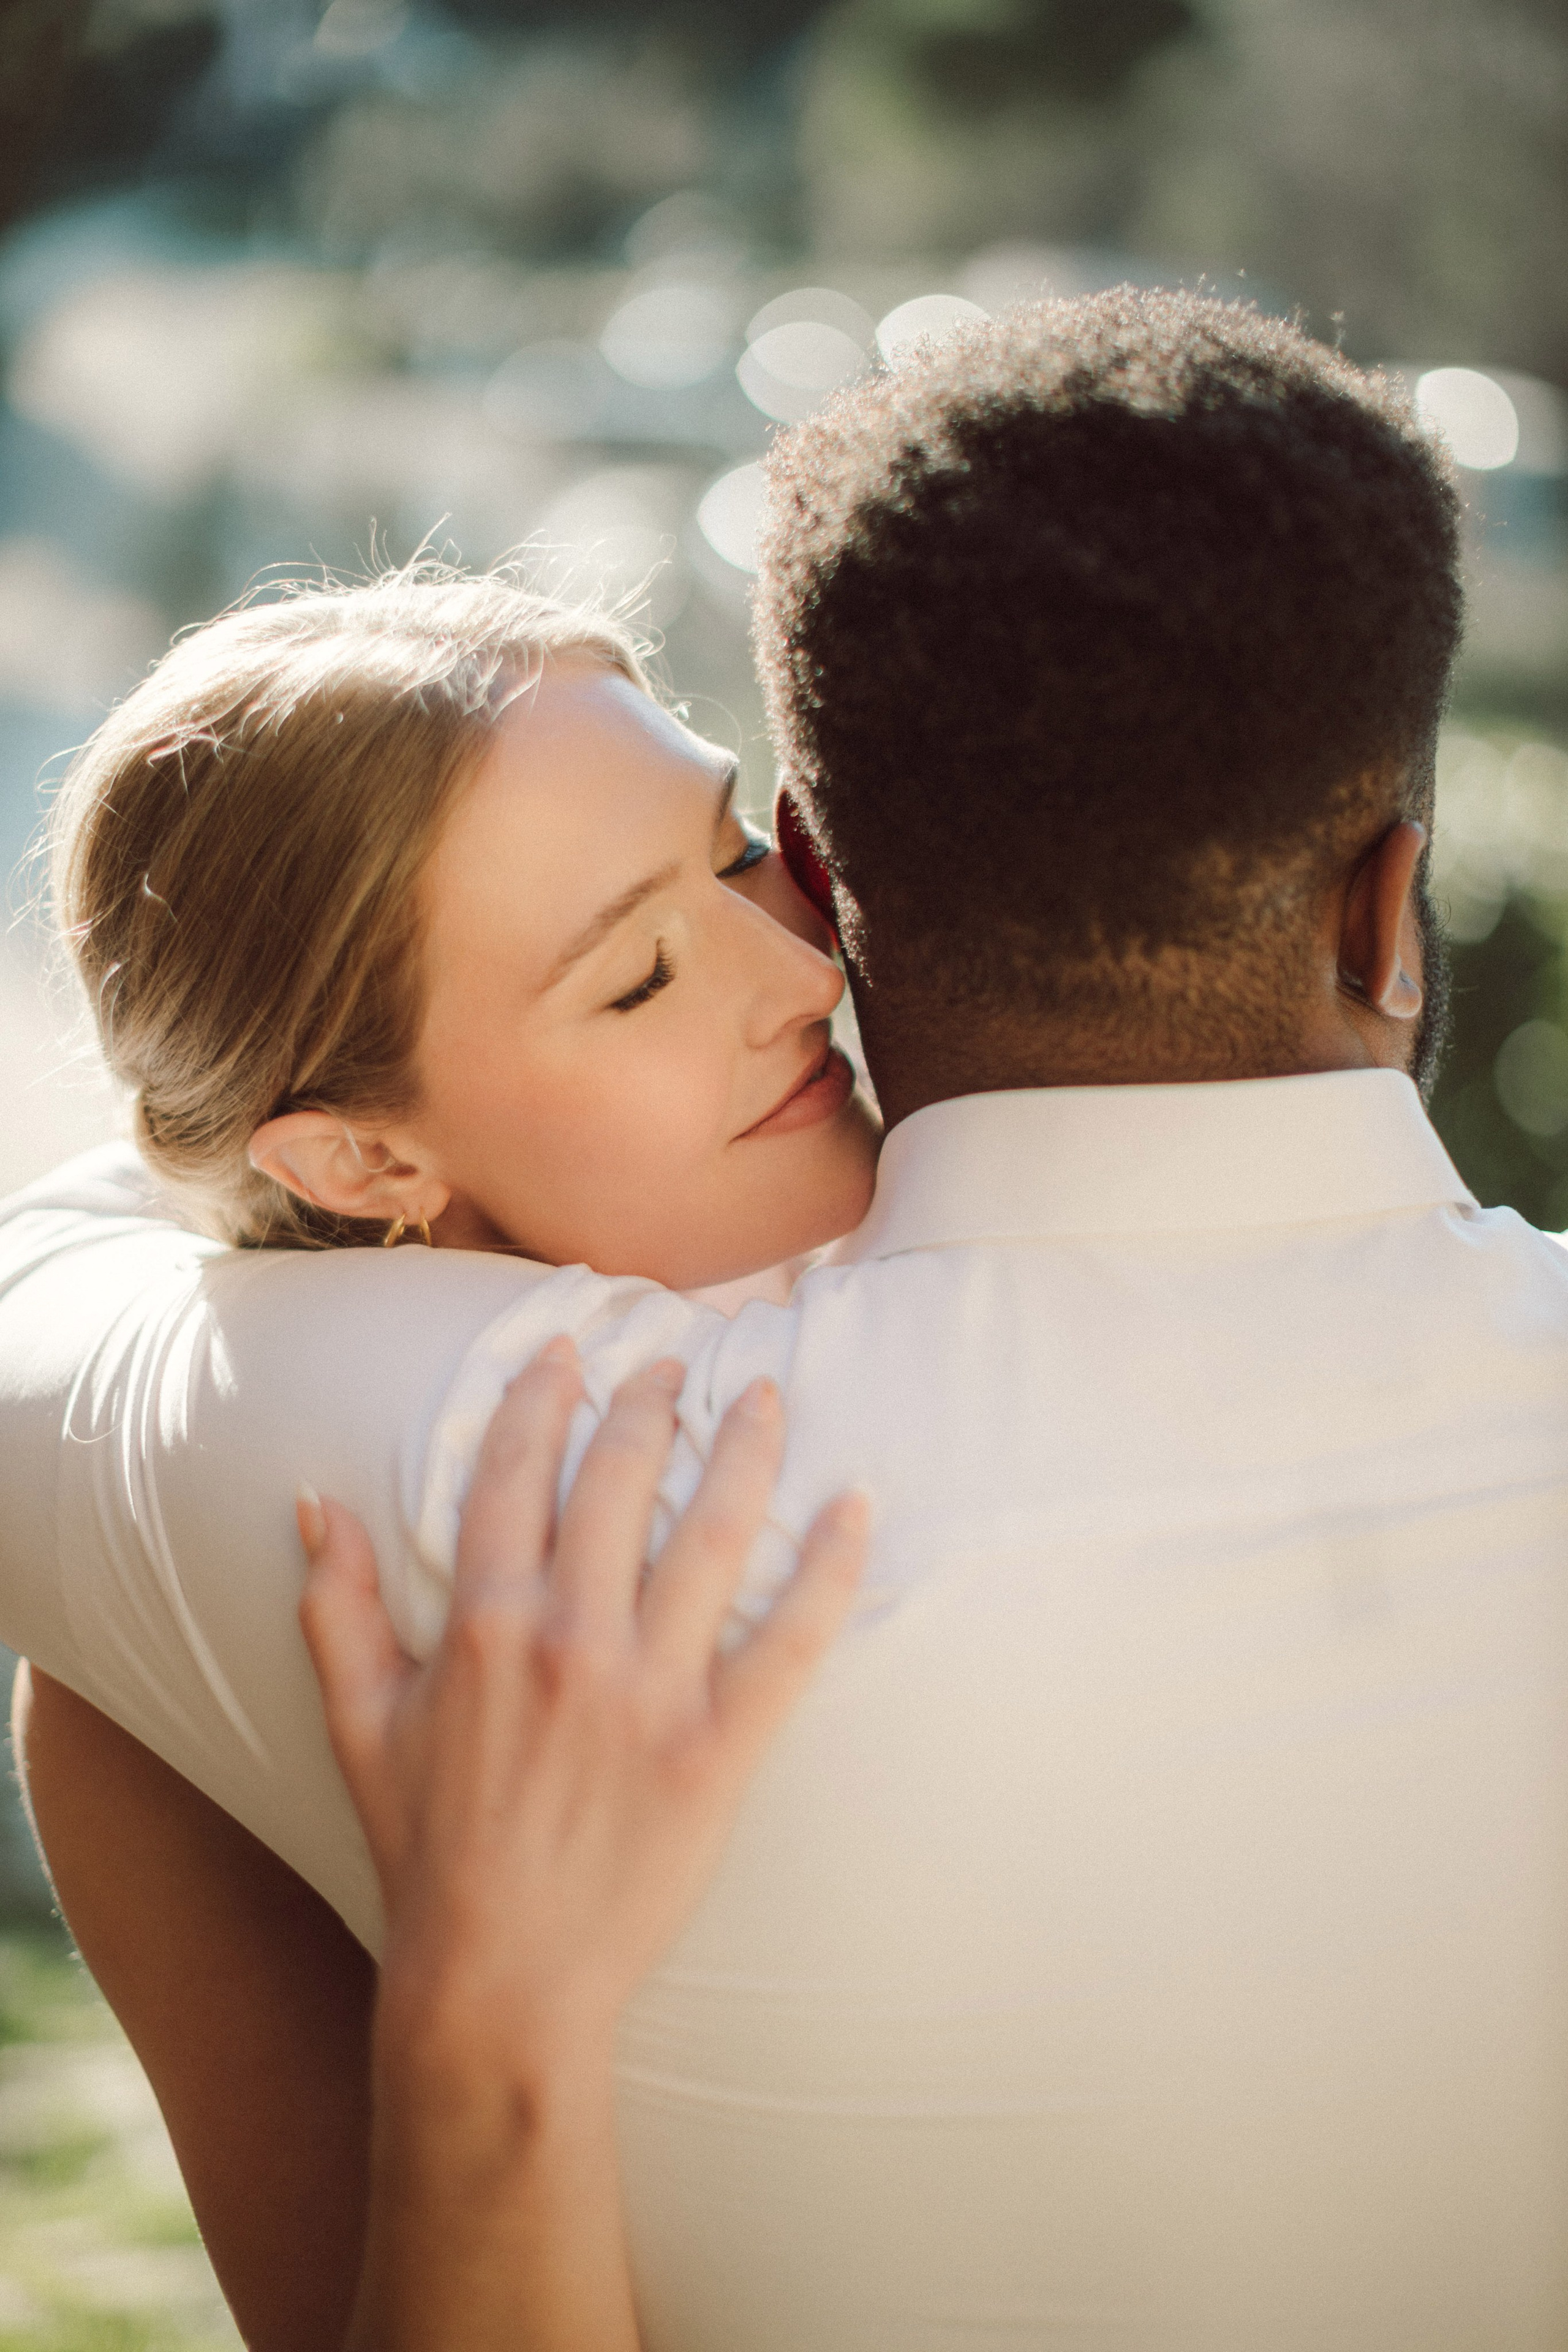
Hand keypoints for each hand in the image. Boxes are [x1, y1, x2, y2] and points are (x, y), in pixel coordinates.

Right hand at [297, 1339, 867, 2069]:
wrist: (497, 1982)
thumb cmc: (427, 1850)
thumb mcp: (361, 1722)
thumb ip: (337, 1605)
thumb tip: (313, 1502)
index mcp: (483, 1623)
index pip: (517, 1471)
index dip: (543, 1397)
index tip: (572, 1349)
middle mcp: (569, 1639)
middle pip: (622, 1479)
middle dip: (652, 1402)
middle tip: (680, 1359)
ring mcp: (649, 1692)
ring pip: (713, 1533)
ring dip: (746, 1450)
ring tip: (769, 1396)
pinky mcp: (717, 1750)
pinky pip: (790, 1640)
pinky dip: (828, 1568)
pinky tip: (857, 1507)